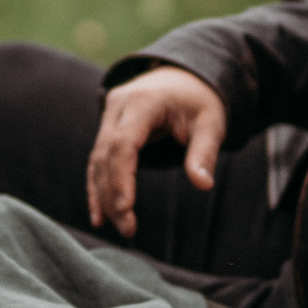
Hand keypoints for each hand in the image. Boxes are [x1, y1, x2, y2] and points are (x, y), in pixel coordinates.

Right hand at [86, 63, 225, 234]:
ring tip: (120, 228)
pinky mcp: (107, 128)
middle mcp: (119, 106)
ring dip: (104, 196)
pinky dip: (97, 187)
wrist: (184, 77)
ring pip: (97, 160)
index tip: (126, 208)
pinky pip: (97, 160)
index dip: (121, 177)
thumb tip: (203, 185)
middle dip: (113, 194)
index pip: (124, 142)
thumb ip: (204, 153)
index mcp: (144, 101)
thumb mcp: (211, 123)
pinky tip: (99, 215)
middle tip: (128, 230)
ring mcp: (109, 116)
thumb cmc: (200, 101)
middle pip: (106, 155)